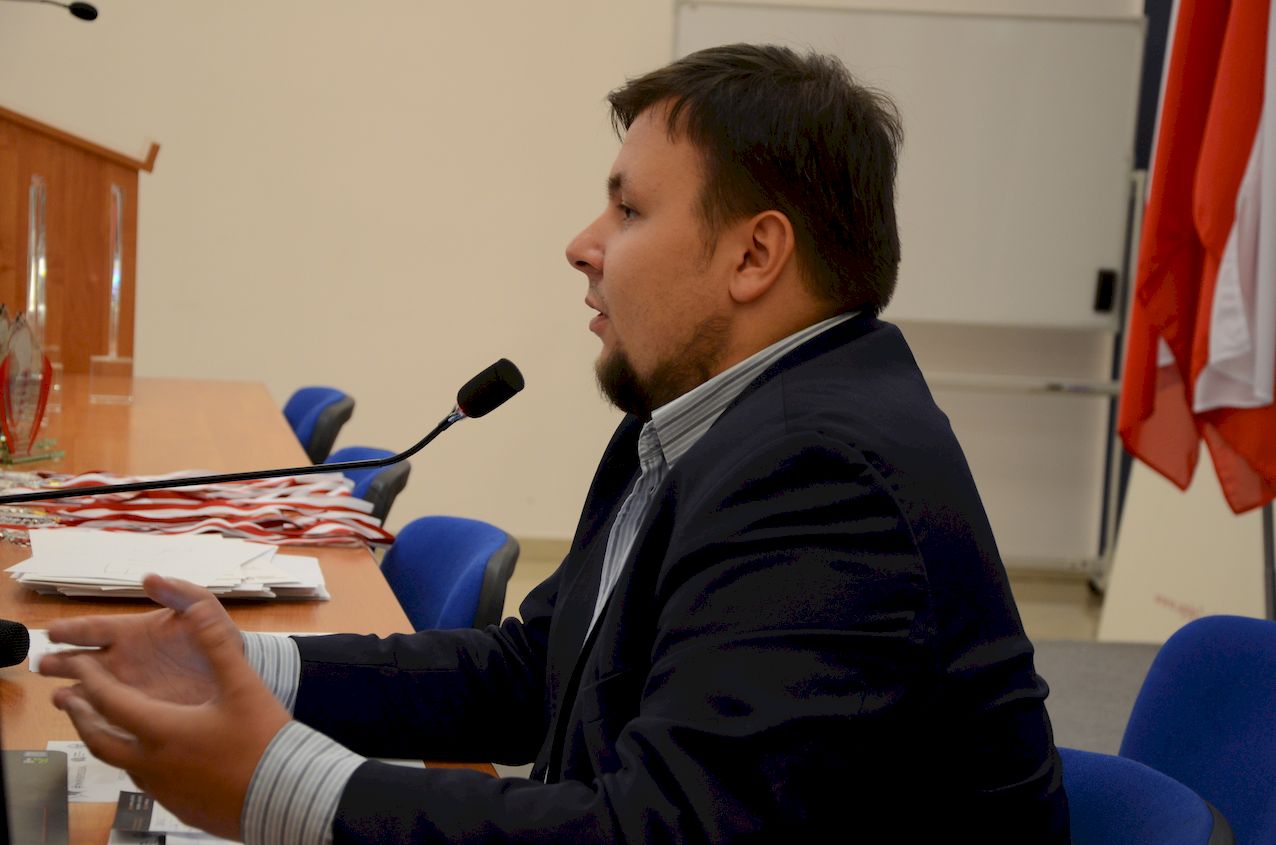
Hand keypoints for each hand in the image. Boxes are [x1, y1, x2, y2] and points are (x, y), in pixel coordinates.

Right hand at [40, 575, 238, 704]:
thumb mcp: (202, 607)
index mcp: (131, 632)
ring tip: (59, 697)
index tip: (53, 632)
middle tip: (44, 666)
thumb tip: (150, 578)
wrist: (236, 672)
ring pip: (88, 690)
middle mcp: (122, 660)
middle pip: (80, 661)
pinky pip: (109, 714)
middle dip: (59, 662)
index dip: (72, 630)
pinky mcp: (139, 711)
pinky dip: (94, 716)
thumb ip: (178, 592)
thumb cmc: (216, 636)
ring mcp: (127, 687)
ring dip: (71, 692)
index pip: (94, 629)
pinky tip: (85, 718)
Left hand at [46, 580, 289, 839]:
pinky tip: (151, 756)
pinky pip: (143, 780)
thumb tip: (195, 608)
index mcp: (162, 729)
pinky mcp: (177, 806)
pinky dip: (134, 760)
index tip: (77, 664)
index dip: (90, 680)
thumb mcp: (243, 684)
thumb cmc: (264, 739)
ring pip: (119, 762)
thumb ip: (216, 643)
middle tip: (69, 698)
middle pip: (99, 738)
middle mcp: (151, 762)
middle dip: (80, 714)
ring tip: (104, 725)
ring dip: (104, 738)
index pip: (110, 701)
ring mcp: (162, 788)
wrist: (286, 796)